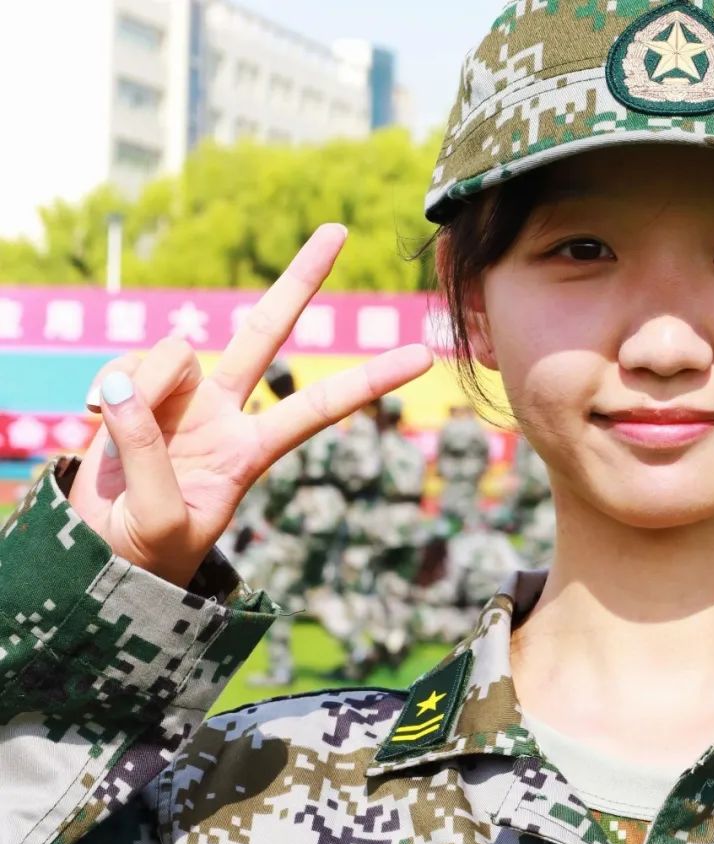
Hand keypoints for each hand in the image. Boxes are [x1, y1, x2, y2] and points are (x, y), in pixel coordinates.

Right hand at [69, 225, 433, 586]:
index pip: (319, 406)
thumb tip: (124, 389)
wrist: (103, 553)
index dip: (370, 380)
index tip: (424, 356)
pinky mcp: (135, 388)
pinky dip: (109, 388)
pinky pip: (124, 366)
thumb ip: (147, 454)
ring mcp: (181, 396)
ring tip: (125, 442)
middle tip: (339, 230)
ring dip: (145, 386)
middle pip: (266, 331)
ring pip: (174, 351)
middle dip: (301, 280)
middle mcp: (224, 411)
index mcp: (252, 450)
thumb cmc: (149, 549)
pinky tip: (100, 419)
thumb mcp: (161, 520)